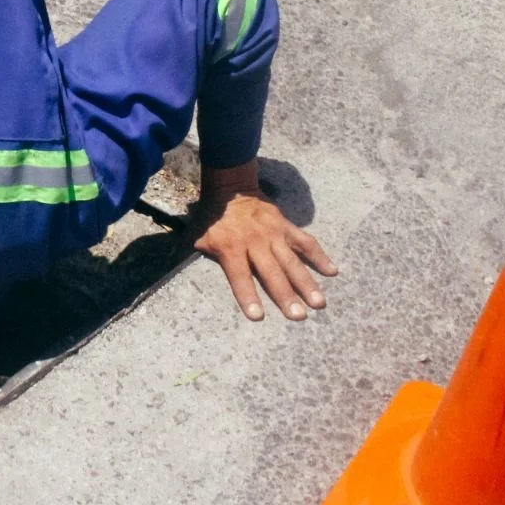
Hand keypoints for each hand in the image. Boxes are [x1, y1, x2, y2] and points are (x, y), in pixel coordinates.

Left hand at [190, 161, 338, 321]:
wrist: (231, 187)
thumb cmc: (211, 219)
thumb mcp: (196, 237)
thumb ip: (192, 256)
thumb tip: (171, 273)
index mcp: (231, 248)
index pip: (240, 277)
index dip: (247, 296)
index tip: (258, 317)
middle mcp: (255, 243)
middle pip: (272, 273)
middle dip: (285, 295)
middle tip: (299, 316)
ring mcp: (274, 234)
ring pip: (292, 261)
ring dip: (306, 283)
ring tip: (319, 303)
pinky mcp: (286, 227)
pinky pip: (305, 242)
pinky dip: (319, 256)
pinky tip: (333, 271)